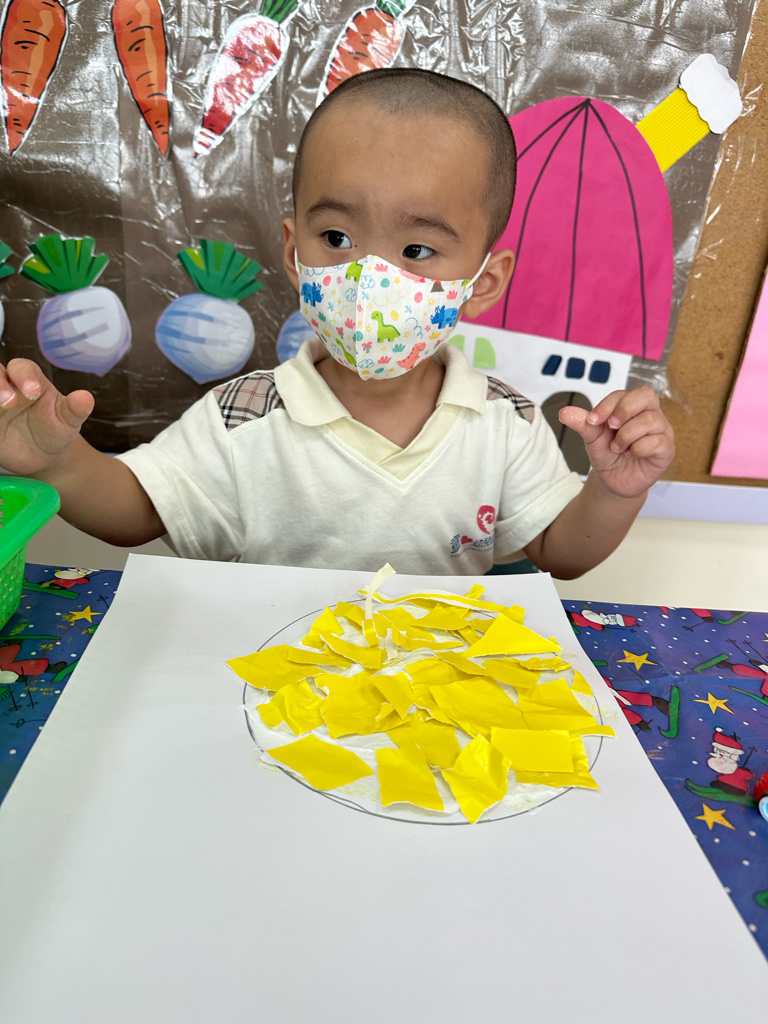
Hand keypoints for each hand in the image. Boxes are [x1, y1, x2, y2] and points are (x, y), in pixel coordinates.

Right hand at [0, 359, 93, 474]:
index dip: (25, 376)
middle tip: (8, 402)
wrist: (44, 455)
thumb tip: (86, 399)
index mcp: (30, 380)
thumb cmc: (56, 429)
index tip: (33, 391)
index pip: (22, 368)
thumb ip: (75, 409)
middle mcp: (6, 387)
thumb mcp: (68, 421)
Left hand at [558, 387, 674, 498]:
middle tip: (610, 428)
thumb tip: (564, 412)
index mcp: (632, 406)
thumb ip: (582, 423)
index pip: (623, 394)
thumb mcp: (592, 437)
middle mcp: (650, 414)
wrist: (613, 480)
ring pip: (650, 420)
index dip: (606, 405)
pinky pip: (656, 441)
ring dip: (627, 436)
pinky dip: (638, 449)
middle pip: (646, 396)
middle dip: (624, 411)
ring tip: (617, 448)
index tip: (591, 421)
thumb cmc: (607, 453)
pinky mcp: (667, 448)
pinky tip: (631, 455)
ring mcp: (662, 430)